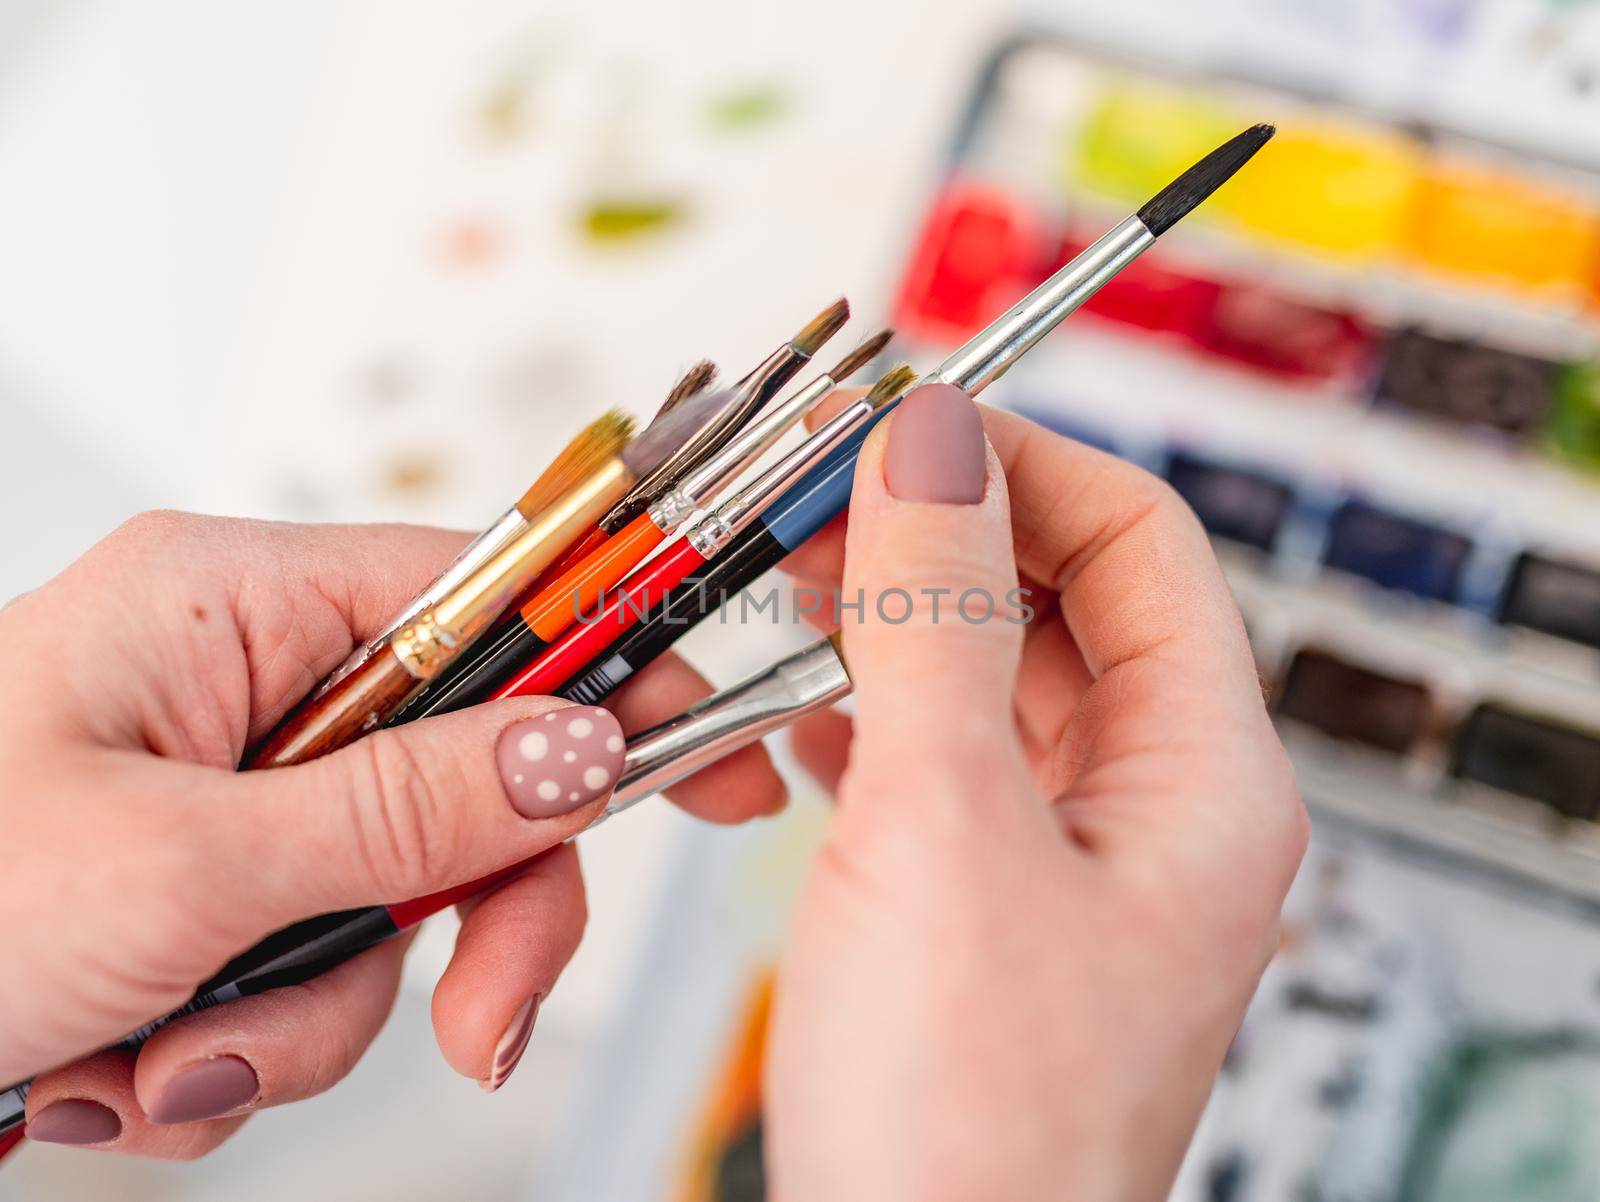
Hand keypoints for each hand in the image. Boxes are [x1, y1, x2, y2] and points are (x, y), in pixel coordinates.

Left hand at [0, 512, 783, 1155]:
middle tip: (480, 1024)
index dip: (618, 670)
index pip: (492, 600)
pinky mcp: (210, 887)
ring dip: (306, 1014)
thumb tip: (582, 751)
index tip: (716, 745)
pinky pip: (309, 968)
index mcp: (232, 602)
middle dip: (465, 920)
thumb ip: (402, 810)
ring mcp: (230, 790)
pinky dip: (241, 1046)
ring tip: (163, 1057)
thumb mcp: (175, 866)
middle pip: (466, 774)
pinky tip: (128, 1066)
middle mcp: (243, 680)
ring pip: (391, 901)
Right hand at [768, 388, 1306, 1201]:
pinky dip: (867, 713)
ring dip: (889, 620)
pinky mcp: (990, 908)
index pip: (1136, 541)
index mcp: (1201, 779)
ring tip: (787, 587)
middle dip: (936, 533)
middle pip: (1060, 599)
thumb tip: (928, 441)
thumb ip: (934, 616)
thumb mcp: (943, 828)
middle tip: (815, 498)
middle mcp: (1153, 812)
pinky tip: (798, 711)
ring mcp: (1071, 862)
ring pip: (989, 678)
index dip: (1018, 460)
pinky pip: (941, 761)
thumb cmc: (967, 1129)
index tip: (896, 422)